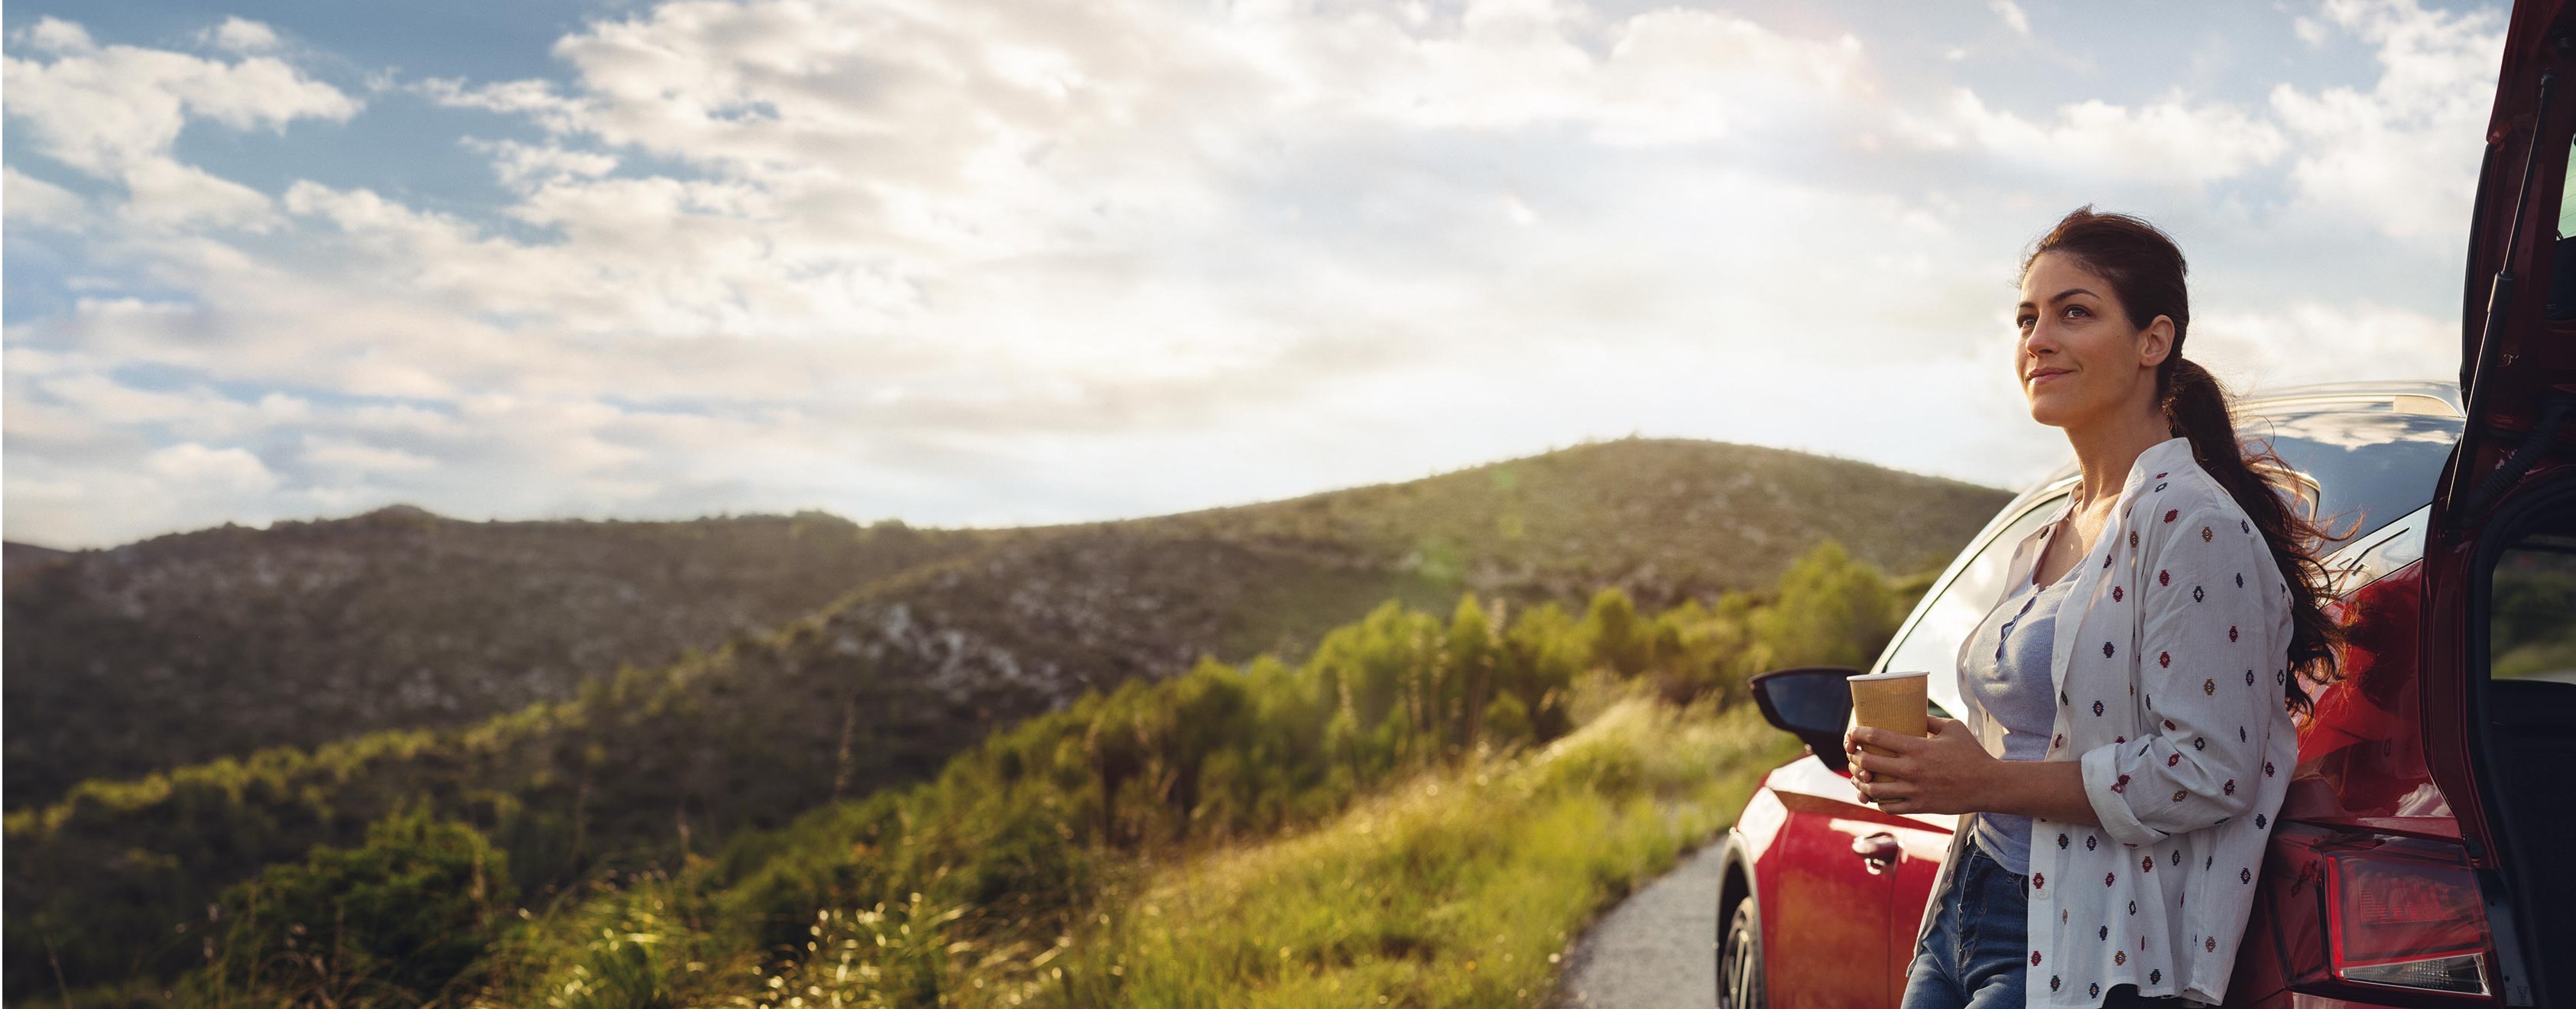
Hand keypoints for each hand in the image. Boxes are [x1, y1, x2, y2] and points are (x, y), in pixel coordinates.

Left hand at [1843, 718, 1996, 815]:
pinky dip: (1879, 801)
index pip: (1878, 737)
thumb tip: (1913, 711)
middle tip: (1854, 755)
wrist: (1988, 785)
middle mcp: (1912, 770)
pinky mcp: (1920, 807)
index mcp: (1918, 748)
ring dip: (1861, 783)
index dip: (1859, 733)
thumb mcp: (1953, 728)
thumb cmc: (1972, 754)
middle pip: (1869, 763)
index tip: (1853, 732)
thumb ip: (1929, 720)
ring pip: (1874, 790)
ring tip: (1859, 778)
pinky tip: (1878, 795)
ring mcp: (1914, 791)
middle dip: (1855, 758)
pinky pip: (1889, 807)